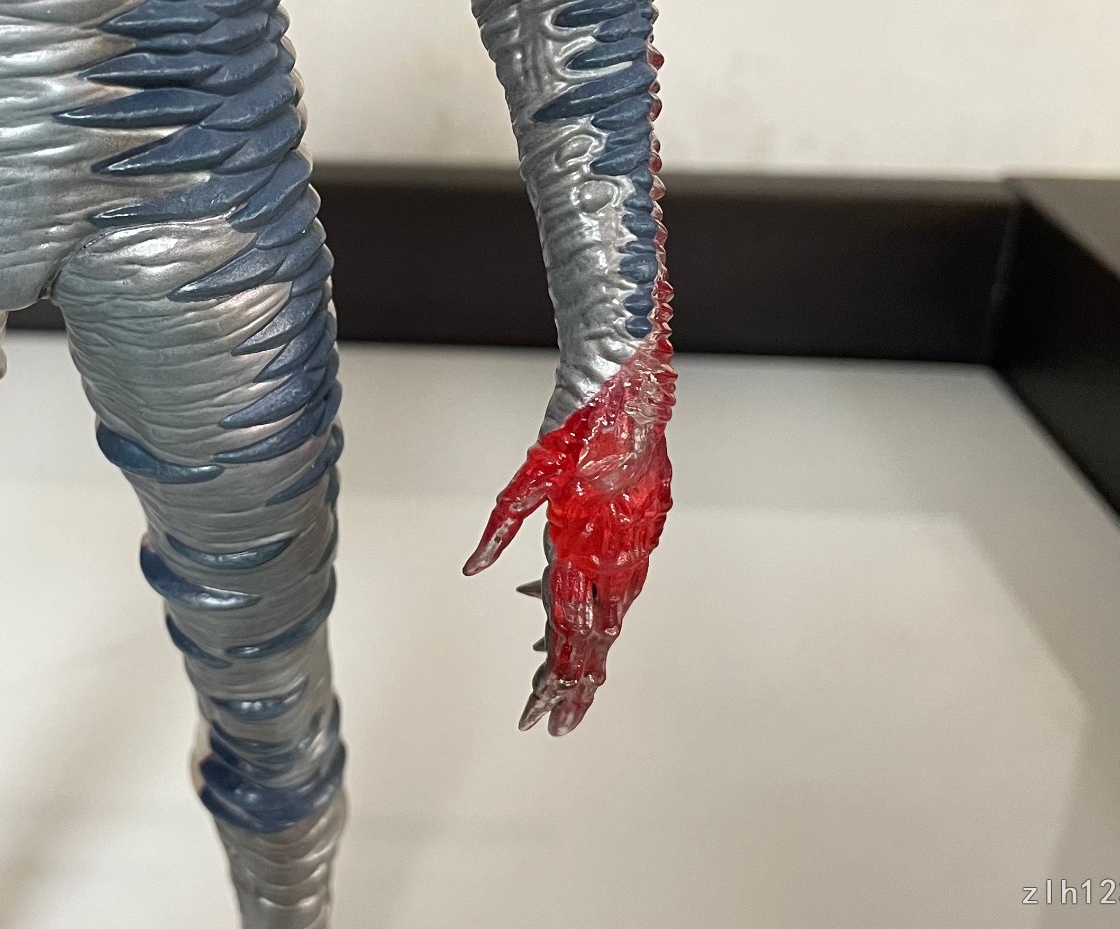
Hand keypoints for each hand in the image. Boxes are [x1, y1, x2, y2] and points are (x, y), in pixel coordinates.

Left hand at [467, 338, 673, 734]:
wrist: (627, 395)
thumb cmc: (574, 431)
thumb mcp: (526, 480)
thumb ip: (500, 529)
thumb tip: (475, 571)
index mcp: (579, 550)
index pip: (566, 634)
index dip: (553, 681)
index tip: (538, 715)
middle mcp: (611, 559)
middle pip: (594, 642)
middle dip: (574, 687)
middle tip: (556, 724)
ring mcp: (633, 550)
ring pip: (611, 620)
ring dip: (590, 656)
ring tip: (568, 691)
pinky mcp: (644, 535)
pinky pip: (620, 589)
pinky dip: (600, 613)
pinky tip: (573, 618)